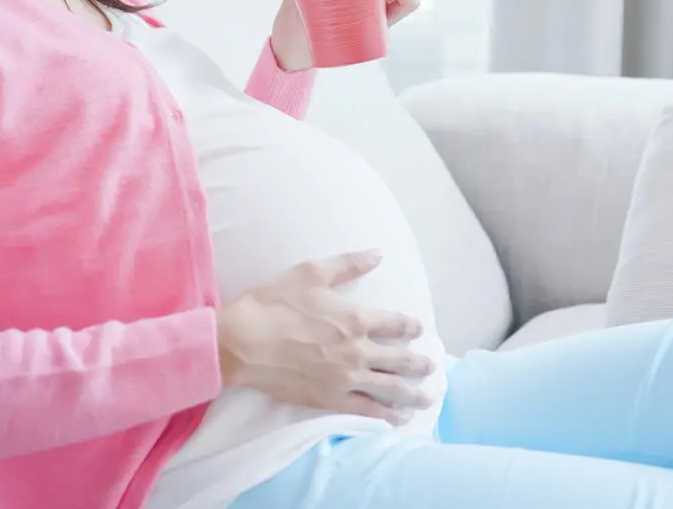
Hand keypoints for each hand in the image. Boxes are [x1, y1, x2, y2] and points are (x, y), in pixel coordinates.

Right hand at [216, 250, 435, 423]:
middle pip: (401, 359)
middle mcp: (358, 350)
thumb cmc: (273, 304)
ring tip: (426, 398)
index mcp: (356, 318)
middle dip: (420, 364)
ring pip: (391, 388)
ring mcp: (346, 378)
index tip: (418, 330)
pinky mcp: (330, 400)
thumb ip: (348, 264)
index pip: (396, 324)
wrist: (242, 342)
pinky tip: (398, 419)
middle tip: (431, 367)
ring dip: (413, 393)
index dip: (411, 328)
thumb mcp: (311, 272)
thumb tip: (378, 254)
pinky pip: (367, 411)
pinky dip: (386, 416)